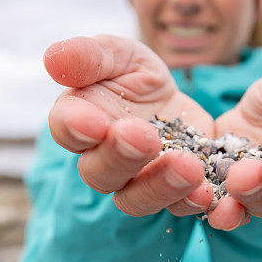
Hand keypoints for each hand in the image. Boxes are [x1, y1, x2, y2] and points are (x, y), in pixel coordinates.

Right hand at [44, 35, 214, 215]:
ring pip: (137, 199)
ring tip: (187, 166)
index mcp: (80, 122)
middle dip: (121, 156)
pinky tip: (208, 191)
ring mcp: (138, 183)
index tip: (94, 122)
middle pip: (100, 173)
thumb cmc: (134, 75)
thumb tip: (53, 58)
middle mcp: (102, 161)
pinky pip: (180, 206)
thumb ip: (90, 56)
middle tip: (144, 137)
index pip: (67, 129)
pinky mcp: (174, 193)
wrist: (177, 100)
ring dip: (161, 186)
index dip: (76, 128)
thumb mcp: (119, 55)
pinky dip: (193, 202)